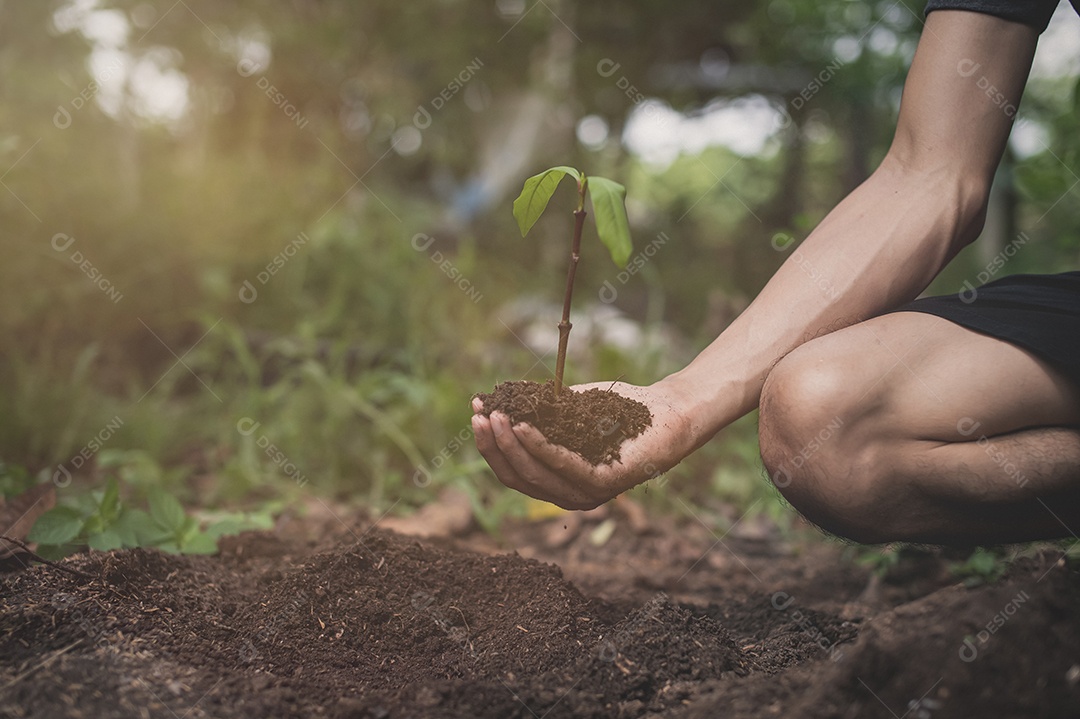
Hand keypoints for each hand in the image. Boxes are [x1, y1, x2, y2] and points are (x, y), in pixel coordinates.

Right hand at [471, 377, 704, 509]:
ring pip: (536, 475)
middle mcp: (569, 496)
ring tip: (498, 415)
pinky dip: (541, 447)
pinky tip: (524, 425)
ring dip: (511, 444)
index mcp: (557, 484)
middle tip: (479, 414)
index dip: (489, 444)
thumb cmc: (617, 410)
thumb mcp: (565, 411)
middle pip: (517, 476)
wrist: (668, 411)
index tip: (475, 412)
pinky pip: (564, 467)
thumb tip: (489, 404)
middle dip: (494, 445)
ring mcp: (588, 494)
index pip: (512, 471)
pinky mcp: (607, 484)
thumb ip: (534, 415)